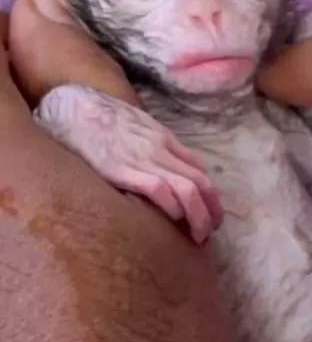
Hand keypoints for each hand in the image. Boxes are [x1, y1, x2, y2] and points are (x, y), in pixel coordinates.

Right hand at [8, 0, 222, 244]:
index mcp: (163, 140)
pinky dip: (172, 207)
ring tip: (198, 236)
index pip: (199, 171)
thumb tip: (161, 171)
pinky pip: (159, 189)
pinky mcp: (122, 168)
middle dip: (211, 212)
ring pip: (188, 188)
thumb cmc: (98, 120)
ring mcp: (143, 158)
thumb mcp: (134, 129)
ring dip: (199, 216)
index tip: (210, 217)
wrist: (70, 105)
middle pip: (201, 183)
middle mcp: (159, 149)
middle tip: (209, 233)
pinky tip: (172, 221)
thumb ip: (150, 148)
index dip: (210, 198)